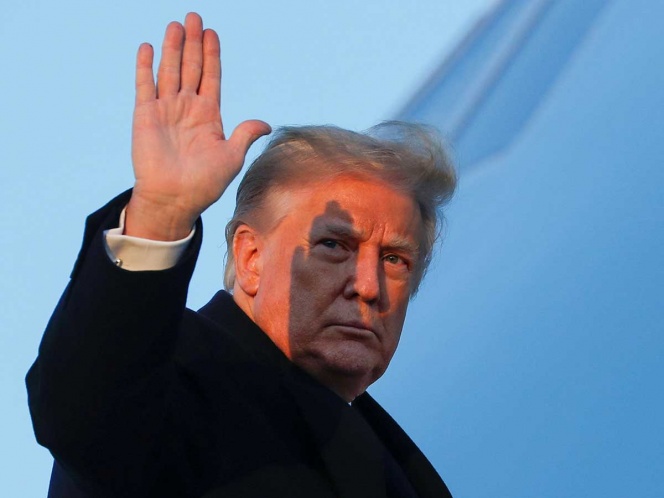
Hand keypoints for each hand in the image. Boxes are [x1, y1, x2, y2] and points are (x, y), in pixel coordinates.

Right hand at [126, 12, 270, 239]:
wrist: (175, 199)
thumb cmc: (204, 183)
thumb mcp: (231, 158)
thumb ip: (245, 135)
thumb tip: (265, 123)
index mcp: (209, 115)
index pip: (211, 77)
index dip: (212, 54)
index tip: (212, 32)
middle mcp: (187, 108)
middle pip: (191, 67)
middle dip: (193, 42)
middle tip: (193, 16)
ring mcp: (165, 110)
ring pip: (170, 70)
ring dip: (172, 48)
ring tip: (176, 25)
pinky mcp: (145, 116)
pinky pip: (145, 85)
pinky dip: (145, 66)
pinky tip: (147, 47)